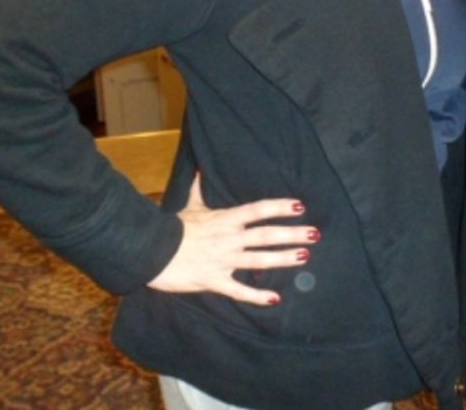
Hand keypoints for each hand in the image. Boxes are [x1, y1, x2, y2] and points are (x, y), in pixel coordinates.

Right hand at [148, 174, 317, 305]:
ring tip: (304, 256)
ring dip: (283, 259)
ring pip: (258, 259)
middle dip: (291, 234)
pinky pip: (238, 290)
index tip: (300, 206)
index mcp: (225, 219)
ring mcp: (222, 260)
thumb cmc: (172, 228)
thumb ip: (198, 188)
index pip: (258, 210)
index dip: (279, 207)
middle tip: (315, 234)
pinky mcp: (213, 280)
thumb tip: (199, 167)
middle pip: (265, 235)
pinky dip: (256, 295)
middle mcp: (228, 238)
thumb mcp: (189, 206)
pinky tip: (275, 299)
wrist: (149, 252)